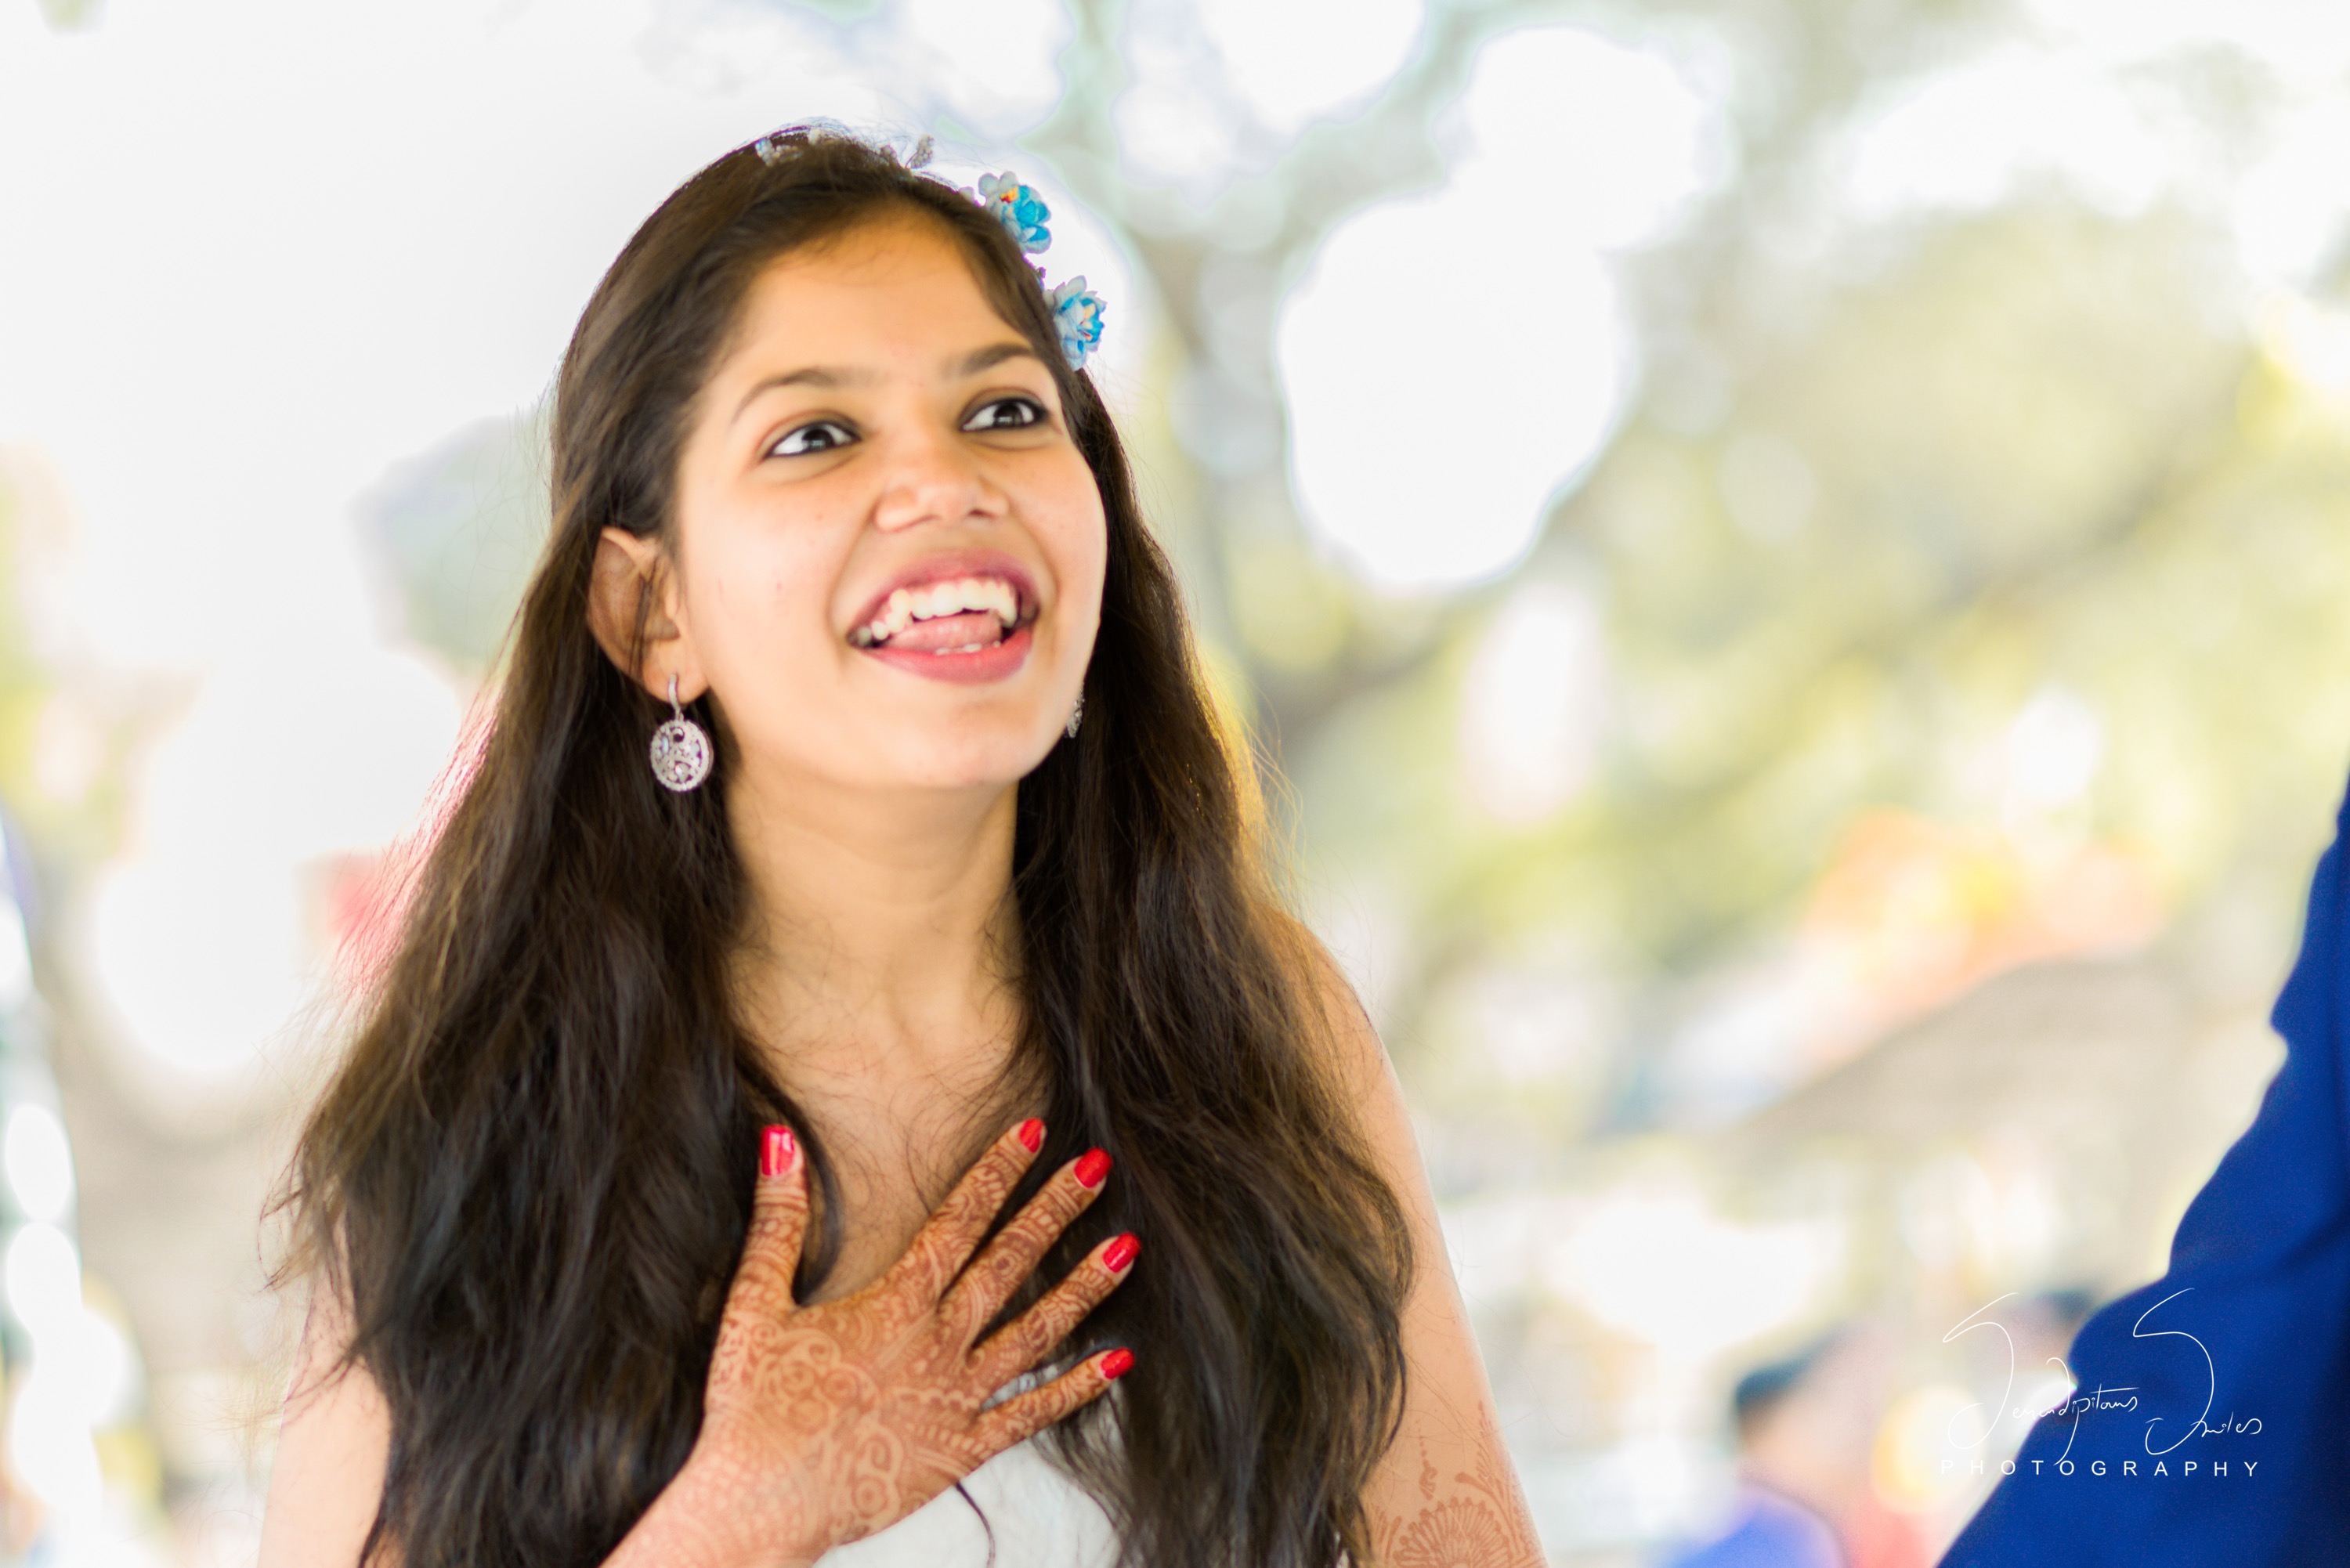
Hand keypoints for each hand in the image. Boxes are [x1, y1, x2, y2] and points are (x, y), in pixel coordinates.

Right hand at [628, 1120, 1137, 1567]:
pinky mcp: (961, 1448)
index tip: (1033, 1131)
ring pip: (1036, 1332)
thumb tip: (782, 1142)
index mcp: (892, 1305)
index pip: (957, 1221)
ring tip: (1128, 1249)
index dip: (997, 1172)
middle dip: (1056, 1210)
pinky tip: (1119, 1362)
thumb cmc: (752, 1411)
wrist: (758, 1507)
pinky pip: (1032, 1413)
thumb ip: (777, 1221)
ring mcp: (955, 1398)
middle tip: (1099, 1166)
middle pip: (1009, 1263)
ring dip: (1084, 1288)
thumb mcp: (753, 1305)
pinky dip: (1079, 1388)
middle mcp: (936, 1344)